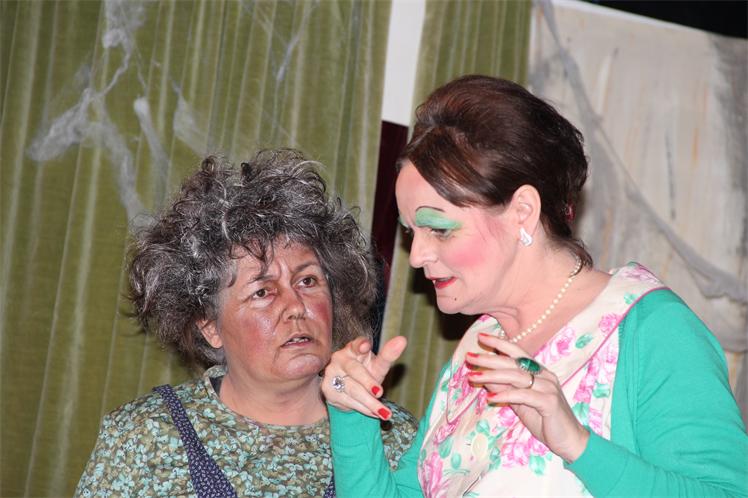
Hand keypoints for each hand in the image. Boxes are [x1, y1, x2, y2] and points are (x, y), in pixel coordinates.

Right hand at [322, 336, 406, 420]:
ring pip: (353, 390)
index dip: (361, 345)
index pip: (357, 344)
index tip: (366, 346)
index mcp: (353, 348)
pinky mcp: (327, 389)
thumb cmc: (366, 372)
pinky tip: (374, 414)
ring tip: (385, 413)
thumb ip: (388, 355)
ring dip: (370, 403)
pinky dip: (364, 409)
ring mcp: (331, 374)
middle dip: (368, 382)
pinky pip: (348, 401)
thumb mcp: (377, 365)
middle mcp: (340, 358)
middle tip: (380, 392)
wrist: (346, 389)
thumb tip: (402, 340)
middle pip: (355, 370)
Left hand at [464, 333, 588, 462]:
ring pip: (516, 376)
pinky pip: (523, 395)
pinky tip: (490, 398)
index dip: (499, 343)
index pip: (517, 352)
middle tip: (469, 357)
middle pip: (513, 362)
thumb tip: (485, 377)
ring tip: (473, 377)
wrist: (569, 440)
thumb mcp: (520, 403)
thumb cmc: (544, 420)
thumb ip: (505, 389)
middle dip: (489, 358)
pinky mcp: (549, 402)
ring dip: (492, 375)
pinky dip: (505, 395)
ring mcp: (548, 387)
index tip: (481, 336)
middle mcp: (545, 375)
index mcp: (539, 372)